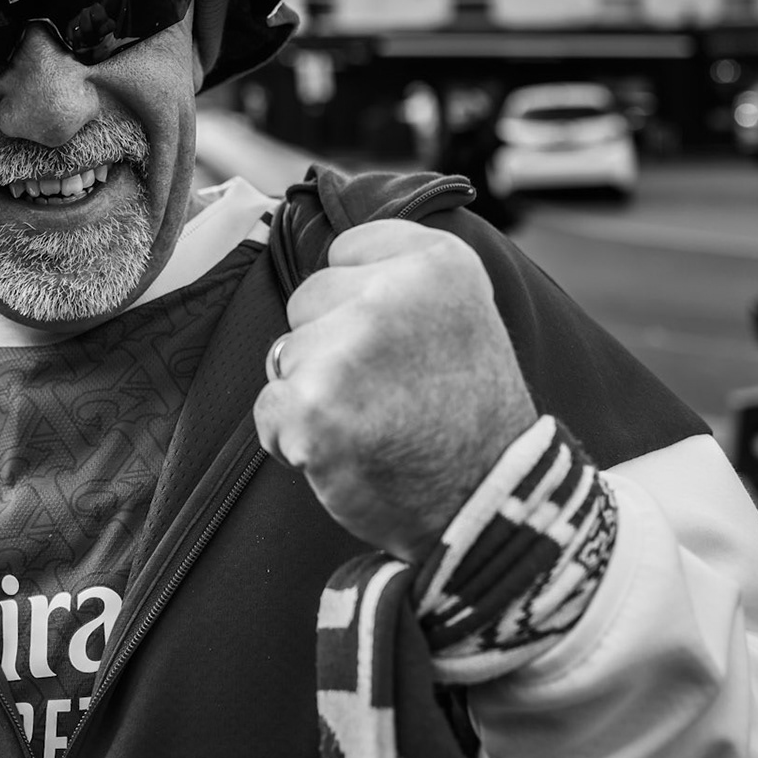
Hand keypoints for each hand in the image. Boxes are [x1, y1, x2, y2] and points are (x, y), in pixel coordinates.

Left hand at [254, 219, 535, 561]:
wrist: (488, 506)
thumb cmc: (466, 415)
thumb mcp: (459, 313)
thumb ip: (399, 276)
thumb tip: (324, 256)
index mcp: (436, 261)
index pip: (344, 252)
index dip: (359, 304)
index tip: (404, 344)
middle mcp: (394, 293)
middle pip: (307, 300)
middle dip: (331, 346)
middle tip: (389, 391)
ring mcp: (352, 348)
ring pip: (285, 354)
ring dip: (313, 393)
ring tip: (372, 423)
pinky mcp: (315, 406)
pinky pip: (269, 409)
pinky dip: (291, 438)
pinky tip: (343, 451)